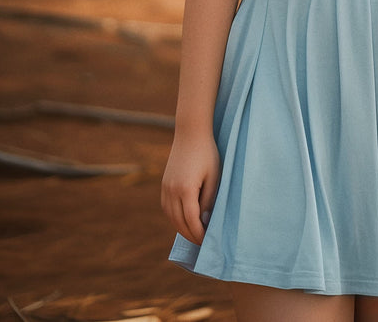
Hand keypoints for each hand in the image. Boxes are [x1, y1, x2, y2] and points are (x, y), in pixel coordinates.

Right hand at [161, 129, 220, 245]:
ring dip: (181, 228)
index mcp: (186, 190)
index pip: (191, 221)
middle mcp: (172, 191)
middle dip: (191, 235)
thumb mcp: (214, 177)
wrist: (190, 132)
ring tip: (194, 235)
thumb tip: (205, 221)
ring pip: (171, 217)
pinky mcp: (164, 184)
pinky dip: (174, 217)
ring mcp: (165, 187)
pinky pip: (167, 207)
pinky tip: (184, 220)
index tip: (208, 242)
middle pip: (179, 222)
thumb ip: (209, 200)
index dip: (200, 234)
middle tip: (203, 244)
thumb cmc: (207, 153)